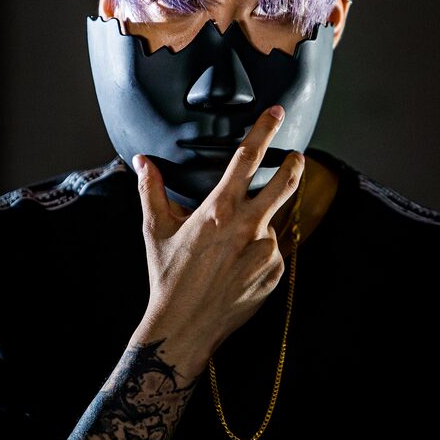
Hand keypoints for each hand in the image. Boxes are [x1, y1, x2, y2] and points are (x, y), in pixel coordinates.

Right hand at [130, 105, 304, 379]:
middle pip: (285, 184)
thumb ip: (151, 190)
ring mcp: (266, 251)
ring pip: (270, 223)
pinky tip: (235, 269)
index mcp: (219, 210)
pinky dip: (258, 253)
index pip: (247, 159)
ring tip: (229, 250)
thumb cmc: (167, 277)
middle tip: (297, 156)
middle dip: (295, 164)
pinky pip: (272, 252)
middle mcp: (248, 226)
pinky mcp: (276, 273)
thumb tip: (142, 160)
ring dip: (257, 226)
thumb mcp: (156, 230)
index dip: (264, 131)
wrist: (186, 326)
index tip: (276, 113)